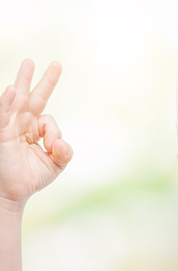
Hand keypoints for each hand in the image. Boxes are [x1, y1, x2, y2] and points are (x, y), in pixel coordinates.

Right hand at [0, 60, 72, 209]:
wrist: (13, 193)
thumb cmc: (32, 177)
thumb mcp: (56, 164)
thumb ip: (65, 152)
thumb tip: (61, 143)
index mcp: (34, 130)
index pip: (48, 119)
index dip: (54, 131)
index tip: (53, 146)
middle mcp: (21, 124)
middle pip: (34, 98)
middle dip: (44, 81)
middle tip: (56, 64)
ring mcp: (10, 127)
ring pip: (18, 101)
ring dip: (23, 81)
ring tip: (29, 63)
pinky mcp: (2, 134)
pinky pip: (4, 115)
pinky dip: (8, 102)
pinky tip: (13, 89)